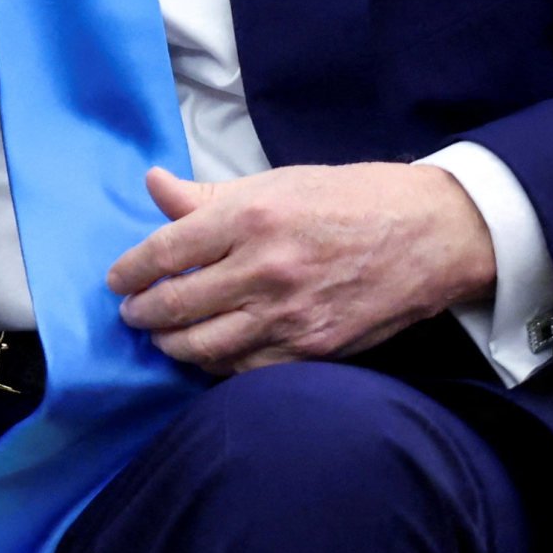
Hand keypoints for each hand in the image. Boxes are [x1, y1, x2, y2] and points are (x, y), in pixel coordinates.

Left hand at [107, 162, 495, 374]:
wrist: (433, 234)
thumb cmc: (354, 199)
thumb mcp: (279, 183)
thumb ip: (208, 195)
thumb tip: (154, 185)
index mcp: (251, 217)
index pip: (163, 251)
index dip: (130, 270)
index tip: (118, 279)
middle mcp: (264, 268)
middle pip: (174, 304)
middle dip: (142, 313)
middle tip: (133, 312)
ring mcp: (289, 314)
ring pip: (202, 346)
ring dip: (171, 345)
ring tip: (163, 337)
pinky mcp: (312, 348)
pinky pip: (245, 369)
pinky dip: (217, 366)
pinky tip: (209, 355)